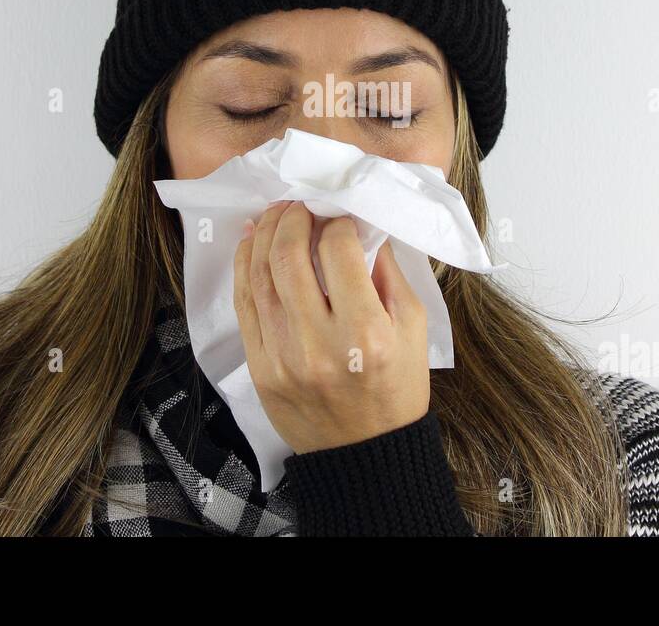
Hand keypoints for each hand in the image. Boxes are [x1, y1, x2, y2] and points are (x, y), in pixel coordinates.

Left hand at [232, 199, 430, 454]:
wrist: (364, 455)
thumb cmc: (396, 387)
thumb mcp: (414, 329)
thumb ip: (388, 273)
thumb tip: (361, 226)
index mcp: (366, 333)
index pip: (339, 251)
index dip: (337, 222)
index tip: (339, 216)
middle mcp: (320, 344)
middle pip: (290, 257)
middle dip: (291, 217)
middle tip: (298, 203)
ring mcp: (283, 358)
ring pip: (260, 276)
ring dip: (262, 235)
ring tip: (273, 214)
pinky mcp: (260, 369)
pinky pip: (245, 306)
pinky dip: (245, 268)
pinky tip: (251, 245)